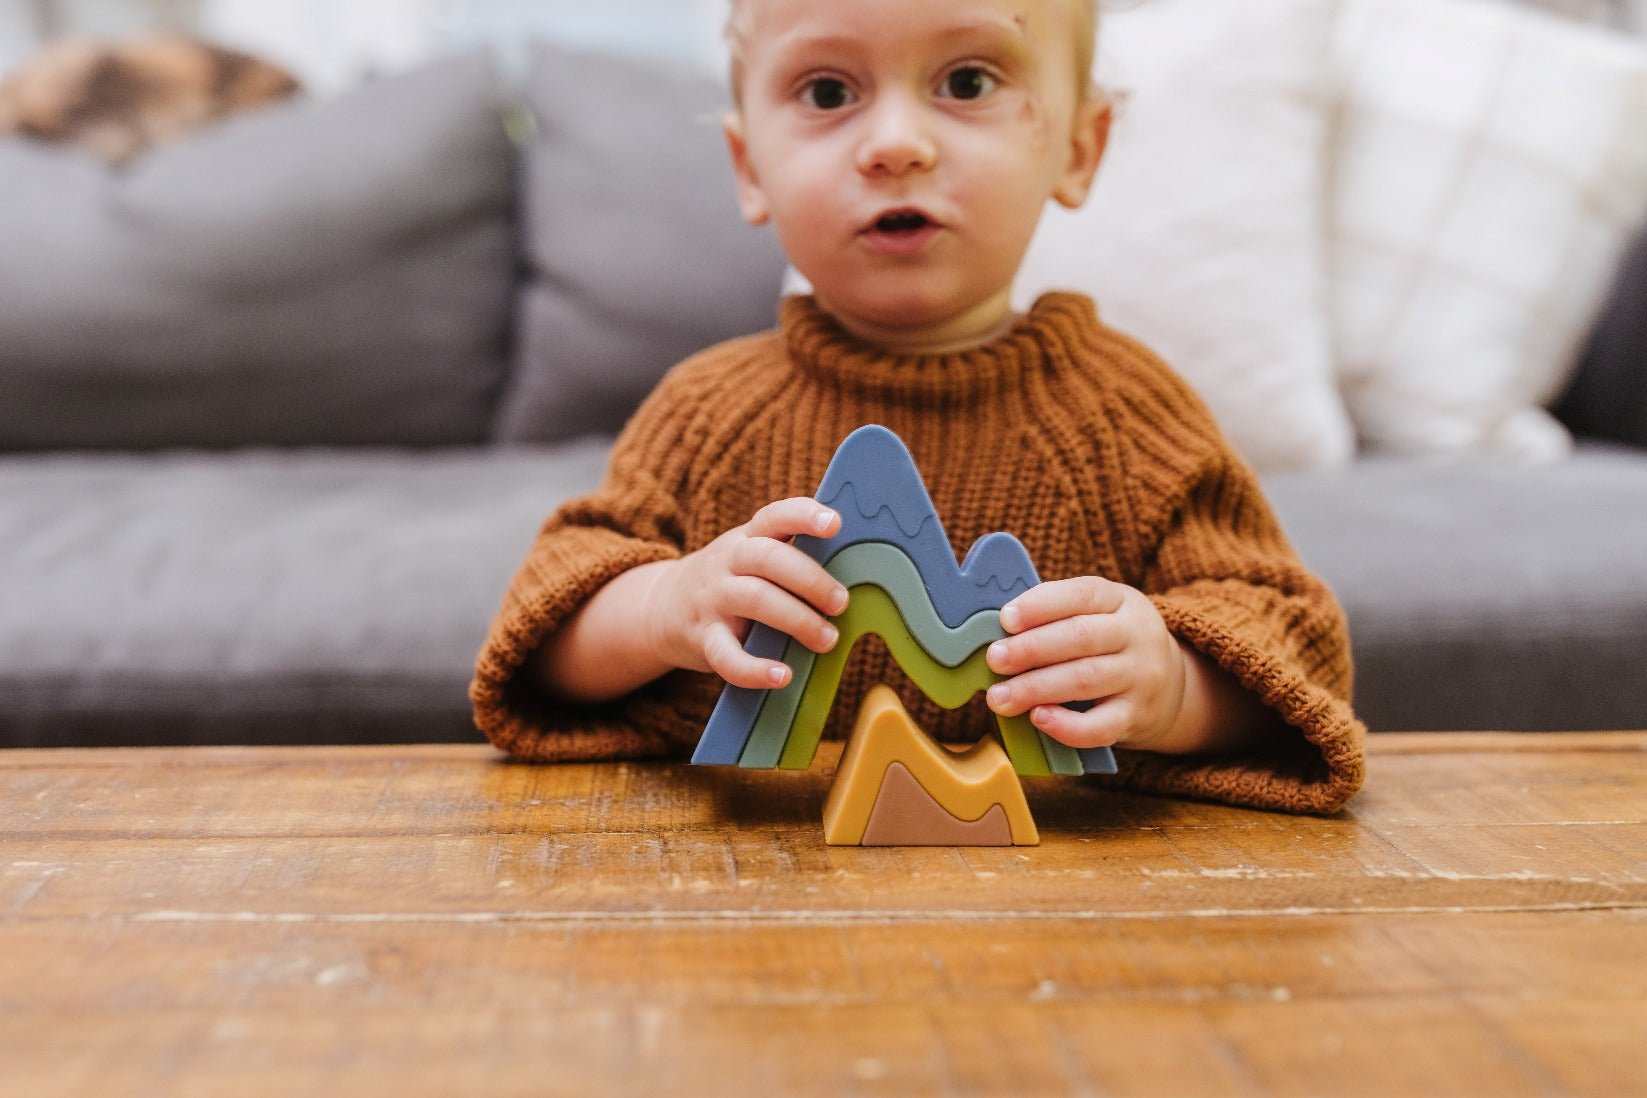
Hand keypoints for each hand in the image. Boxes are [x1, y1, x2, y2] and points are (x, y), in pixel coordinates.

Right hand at [647, 497, 849, 689]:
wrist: (662, 609)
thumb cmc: (729, 582)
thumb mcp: (750, 558)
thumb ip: (789, 557)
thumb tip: (857, 571)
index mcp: (747, 538)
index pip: (774, 516)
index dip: (803, 515)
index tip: (835, 523)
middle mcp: (727, 562)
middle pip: (768, 558)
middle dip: (810, 579)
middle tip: (842, 603)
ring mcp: (712, 599)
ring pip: (754, 600)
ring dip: (797, 620)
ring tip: (827, 640)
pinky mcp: (702, 638)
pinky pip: (726, 655)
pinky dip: (755, 669)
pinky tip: (783, 676)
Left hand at [983, 576, 1188, 750]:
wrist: (1173, 688)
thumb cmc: (1113, 646)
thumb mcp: (1100, 615)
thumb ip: (1058, 616)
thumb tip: (998, 630)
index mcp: (1121, 600)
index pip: (1082, 594)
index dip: (1041, 606)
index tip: (1005, 619)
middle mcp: (1137, 635)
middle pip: (1081, 637)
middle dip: (1030, 649)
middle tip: (994, 660)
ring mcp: (1141, 677)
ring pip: (1085, 679)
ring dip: (1035, 688)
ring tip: (1000, 697)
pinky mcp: (1137, 717)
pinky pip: (1101, 726)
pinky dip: (1066, 725)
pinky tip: (1038, 719)